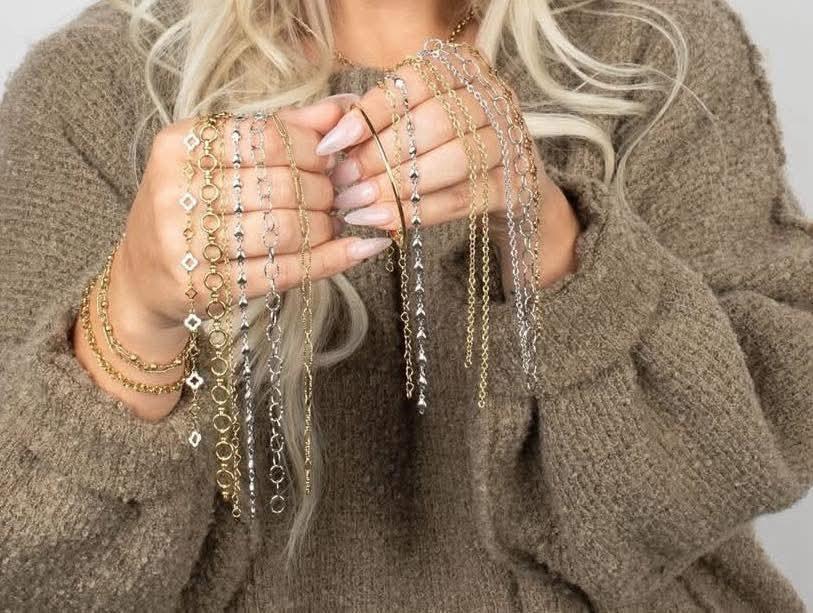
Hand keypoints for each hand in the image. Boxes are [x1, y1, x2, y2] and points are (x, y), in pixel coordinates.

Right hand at [75, 95, 391, 419]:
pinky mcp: (203, 286)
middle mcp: (176, 190)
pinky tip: (360, 249)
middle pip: (282, 185)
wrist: (145, 275)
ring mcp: (185, 242)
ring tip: (336, 222)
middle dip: (325, 191)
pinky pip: (283, 271)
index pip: (270, 138)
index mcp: (181, 145)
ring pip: (286, 229)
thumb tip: (342, 110)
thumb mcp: (222, 157)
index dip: (315, 150)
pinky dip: (330, 260)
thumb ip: (279, 130)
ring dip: (327, 226)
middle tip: (339, 196)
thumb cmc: (193, 206)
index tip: (333, 161)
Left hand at [315, 54, 581, 290]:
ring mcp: (512, 140)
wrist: (510, 193)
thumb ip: (383, 124)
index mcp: (463, 70)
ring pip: (455, 158)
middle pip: (435, 121)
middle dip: (382, 155)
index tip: (334, 143)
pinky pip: (467, 197)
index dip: (371, 113)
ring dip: (402, 186)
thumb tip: (333, 140)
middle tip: (345, 184)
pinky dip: (424, 212)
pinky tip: (390, 223)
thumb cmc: (446, 153)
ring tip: (361, 208)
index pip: (413, 82)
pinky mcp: (519, 183)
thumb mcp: (416, 128)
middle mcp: (493, 97)